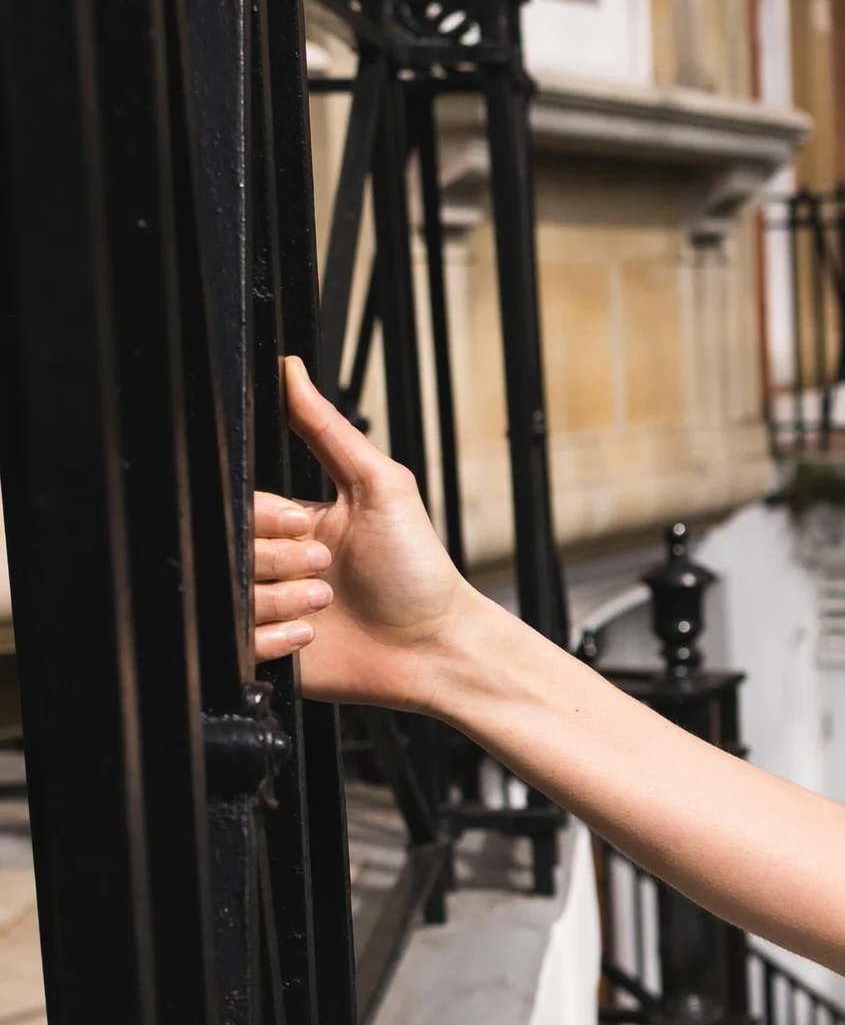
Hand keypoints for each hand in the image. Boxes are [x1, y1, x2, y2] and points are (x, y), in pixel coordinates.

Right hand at [251, 356, 472, 706]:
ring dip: (282, 602)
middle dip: (279, 562)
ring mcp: (269, 610)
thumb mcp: (380, 486)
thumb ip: (329, 430)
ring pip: (231, 598)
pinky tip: (313, 637)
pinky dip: (275, 640)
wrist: (435, 648)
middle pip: (229, 551)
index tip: (303, 527)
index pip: (240, 506)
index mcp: (291, 523)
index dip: (266, 518)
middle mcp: (274, 565)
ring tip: (326, 607)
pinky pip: (240, 643)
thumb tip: (292, 369)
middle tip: (326, 571)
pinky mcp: (268, 655)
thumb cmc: (417, 568)